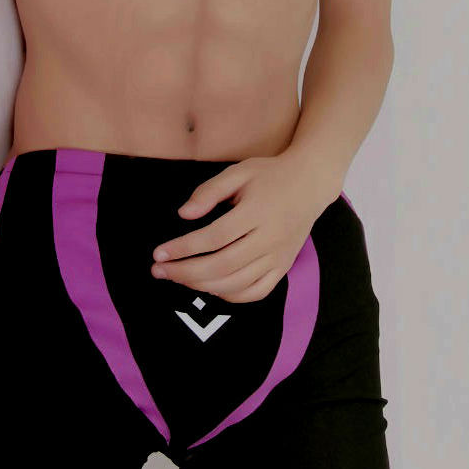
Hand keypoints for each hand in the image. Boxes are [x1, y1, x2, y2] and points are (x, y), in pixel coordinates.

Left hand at [150, 151, 339, 303]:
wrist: (310, 184)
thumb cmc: (270, 175)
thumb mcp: (239, 172)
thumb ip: (209, 191)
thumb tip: (183, 214)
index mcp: (257, 212)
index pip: (214, 237)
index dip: (184, 248)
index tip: (159, 252)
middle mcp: (269, 239)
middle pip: (222, 266)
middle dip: (185, 272)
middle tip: (159, 271)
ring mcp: (278, 257)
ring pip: (237, 283)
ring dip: (202, 286)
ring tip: (177, 278)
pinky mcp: (283, 267)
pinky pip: (257, 292)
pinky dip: (231, 296)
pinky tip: (210, 287)